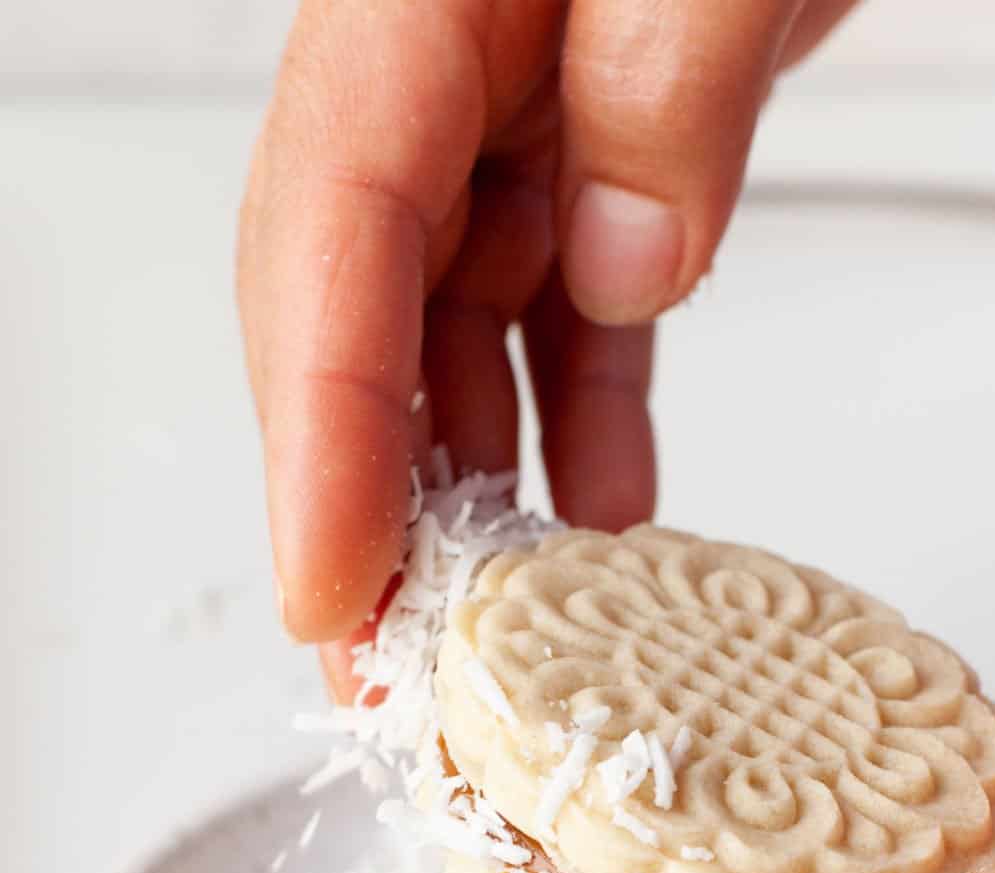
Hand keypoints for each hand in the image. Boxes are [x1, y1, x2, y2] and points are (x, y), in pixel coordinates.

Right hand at [237, 0, 860, 691]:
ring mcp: (510, 122)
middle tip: (378, 667)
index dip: (317, 431)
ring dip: (466, 490)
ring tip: (487, 635)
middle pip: (350, 315)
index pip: (330, 234)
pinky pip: (561, 314)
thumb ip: (668, 79)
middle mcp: (440, 74)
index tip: (333, 589)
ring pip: (449, 339)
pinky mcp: (592, 156)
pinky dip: (580, 421)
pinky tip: (606, 519)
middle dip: (359, 501)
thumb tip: (622, 261)